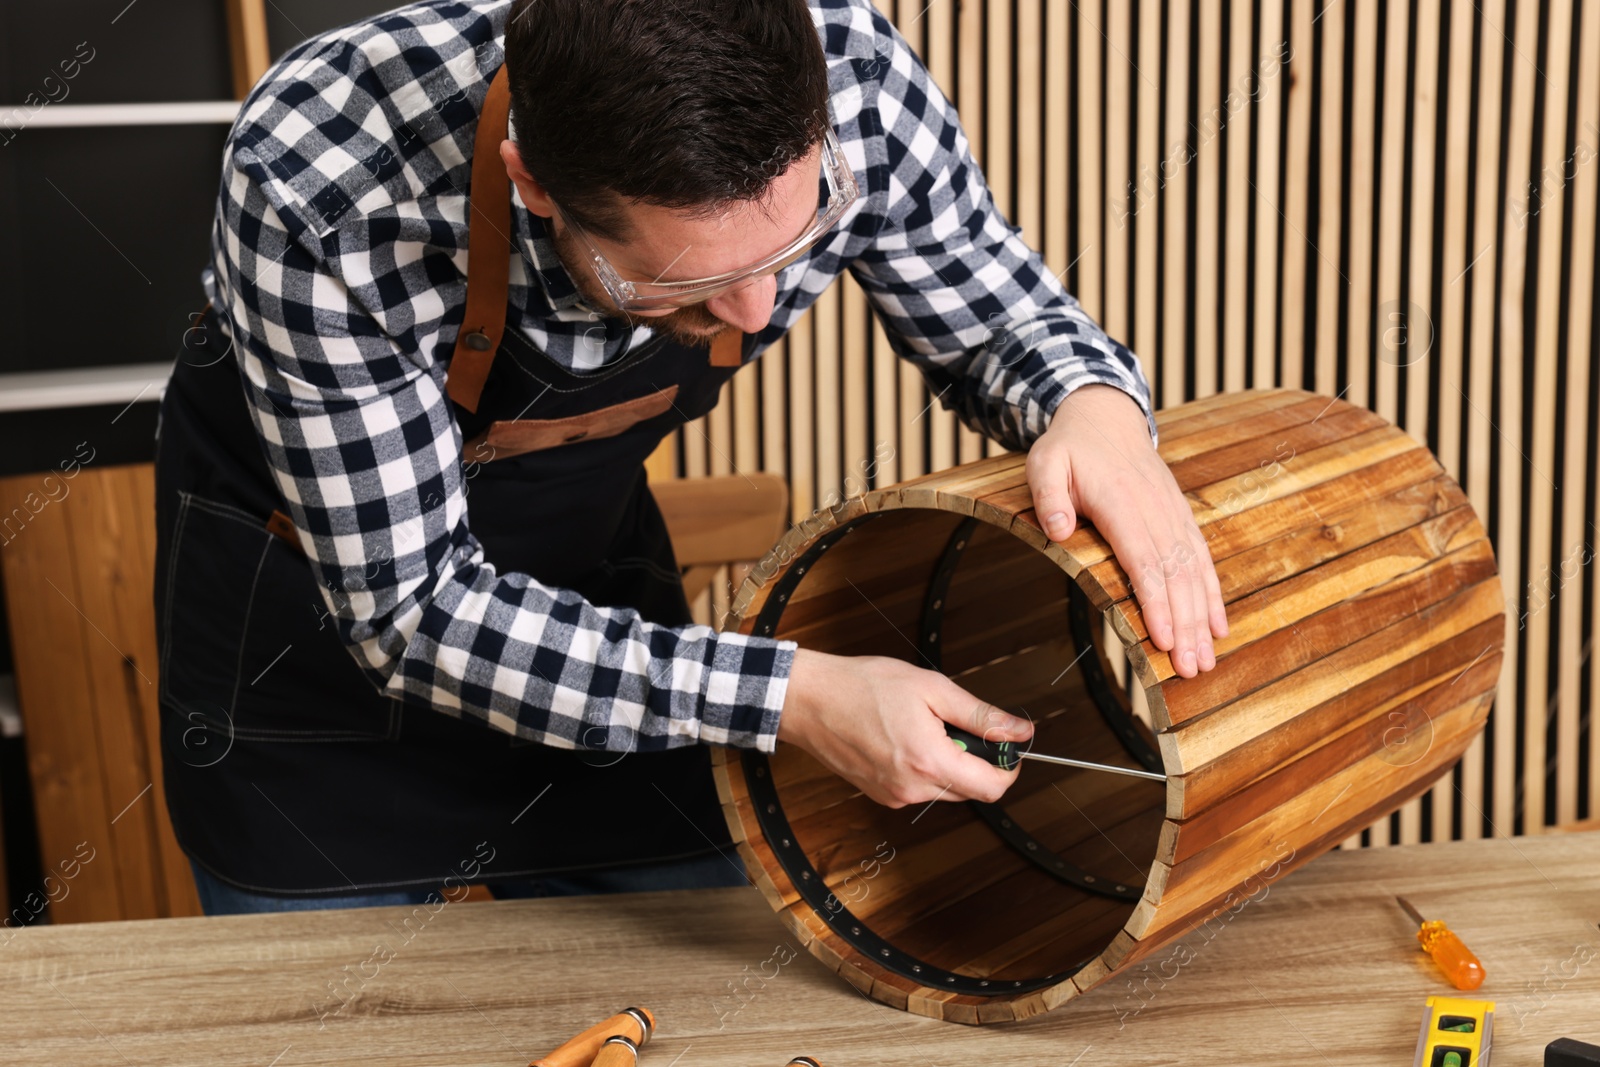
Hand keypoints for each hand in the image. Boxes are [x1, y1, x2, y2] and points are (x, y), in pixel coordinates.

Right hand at [776, 648, 1032, 807]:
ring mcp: (894, 796)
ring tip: (922, 725)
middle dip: (975, 759)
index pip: (992, 788)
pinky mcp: (881, 795)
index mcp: (930, 762)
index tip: (1007, 746)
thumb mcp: (931, 688)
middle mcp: (913, 789)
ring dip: (948, 762)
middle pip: (970, 789)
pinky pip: (920, 787)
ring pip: (945, 788)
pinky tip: (903, 737)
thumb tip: (1020, 731)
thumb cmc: (862, 686)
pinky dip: (924, 766)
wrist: (809, 699)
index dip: (1009, 768)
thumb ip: (981, 714)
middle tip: (954, 722)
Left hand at [1026, 384, 1228, 677]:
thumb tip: (1058, 529)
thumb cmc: (1069, 447)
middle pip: (1176, 575)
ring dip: (1203, 618)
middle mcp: (1155, 510)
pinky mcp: (1179, 517)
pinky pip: (1201, 558)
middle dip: (1187, 624)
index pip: (1143, 561)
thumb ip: (1048, 495)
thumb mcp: (1044, 463)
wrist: (1104, 416)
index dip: (1156, 603)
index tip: (1166, 640)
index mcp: (1121, 502)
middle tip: (1192, 669)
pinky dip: (1212, 594)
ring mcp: (1172, 514)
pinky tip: (1218, 626)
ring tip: (1206, 660)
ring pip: (1194, 571)